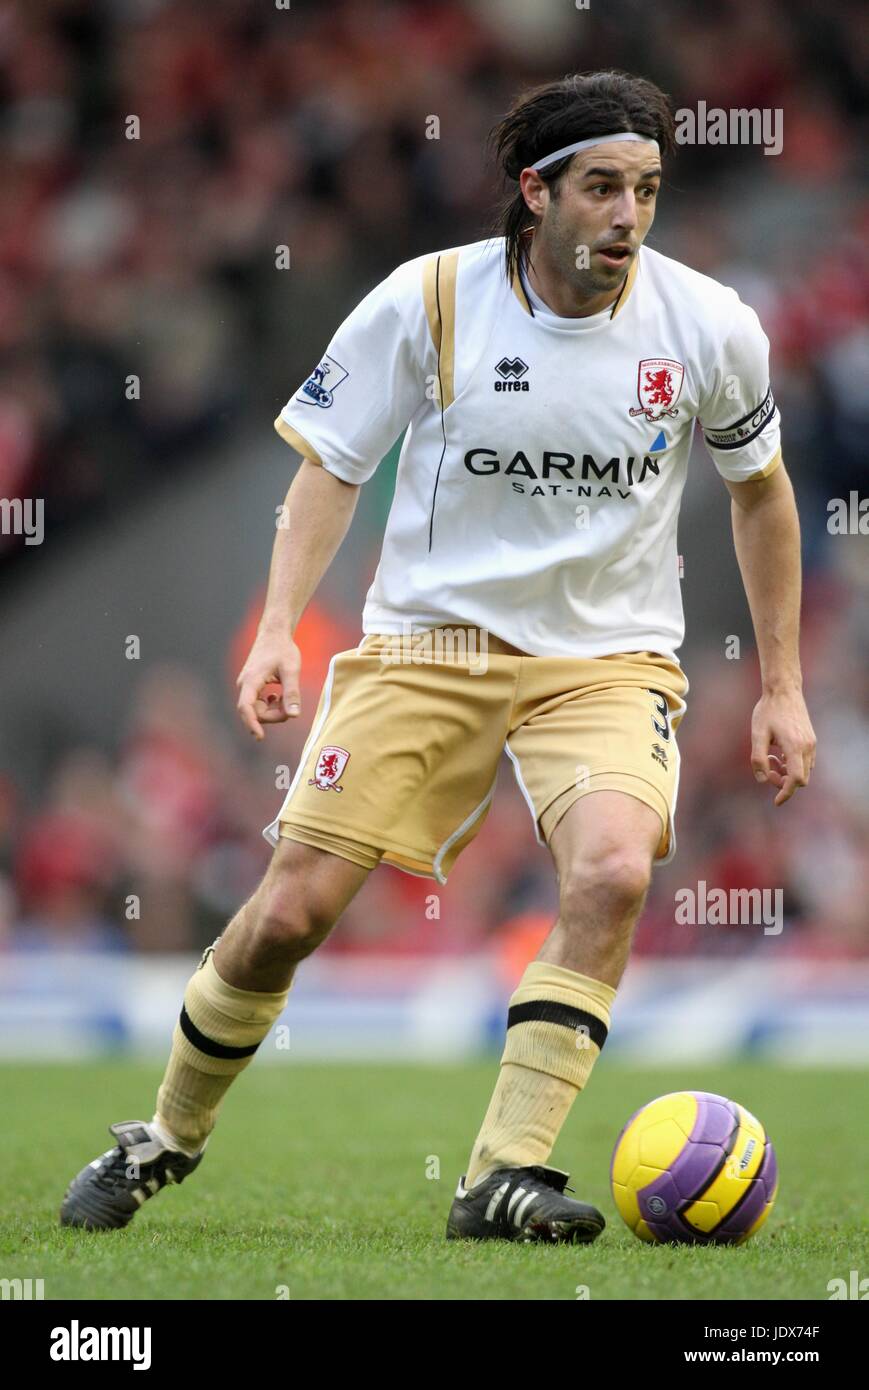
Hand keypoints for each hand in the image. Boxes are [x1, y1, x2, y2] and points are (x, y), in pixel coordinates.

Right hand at [236, 629, 301, 739]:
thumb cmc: (283, 649)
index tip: (260, 737)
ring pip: (256, 709)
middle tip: (291, 707)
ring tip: (285, 698)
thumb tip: (294, 715)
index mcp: (251, 680)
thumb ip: (292, 693)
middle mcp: (244, 685)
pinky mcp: (251, 686)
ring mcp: (246, 686)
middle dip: (273, 715)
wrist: (274, 634)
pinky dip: (269, 705)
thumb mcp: (291, 670)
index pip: (246, 707)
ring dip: (273, 710)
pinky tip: (278, 696)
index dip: (252, 724)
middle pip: (254, 712)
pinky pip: (257, 704)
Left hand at [750, 686, 815, 805]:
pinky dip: (793, 763)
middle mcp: (808, 747)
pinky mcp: (811, 739)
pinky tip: (779, 752)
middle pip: (801, 778)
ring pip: (804, 770)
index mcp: (795, 747)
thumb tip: (761, 779)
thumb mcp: (757, 735)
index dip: (786, 793)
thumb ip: (758, 759)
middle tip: (767, 769)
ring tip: (770, 757)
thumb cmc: (768, 711)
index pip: (796, 780)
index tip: (776, 801)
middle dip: (784, 781)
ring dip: (788, 771)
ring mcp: (812, 743)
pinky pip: (806, 760)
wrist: (784, 690)